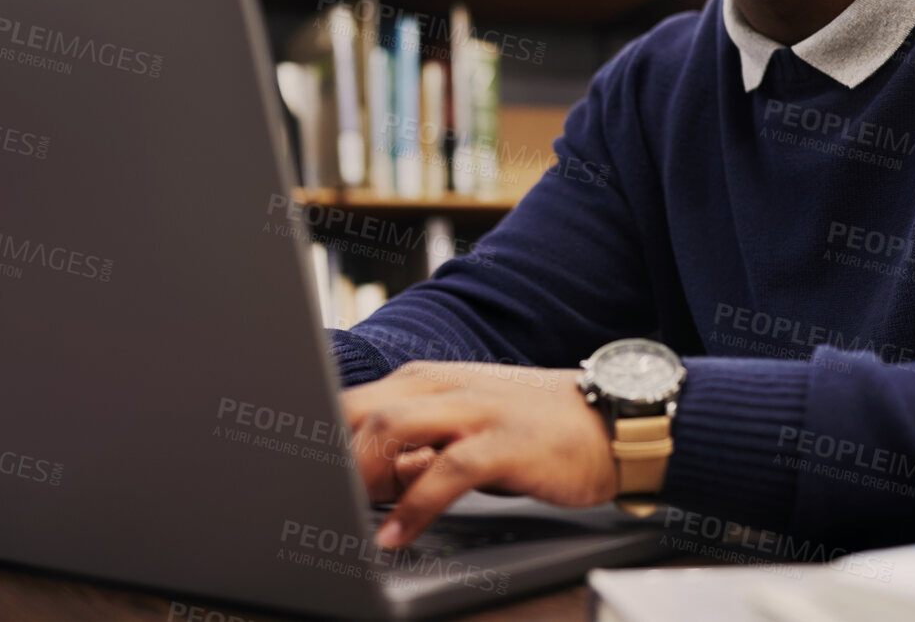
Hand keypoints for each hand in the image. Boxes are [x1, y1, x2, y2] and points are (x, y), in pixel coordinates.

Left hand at [340, 360, 616, 549]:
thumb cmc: (534, 428)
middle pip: (361, 409)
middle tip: (316, 498)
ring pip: (393, 428)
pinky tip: (396, 534)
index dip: (321, 438)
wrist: (609, 423)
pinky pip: (446, 472)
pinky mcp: (503, 443)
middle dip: (330, 454)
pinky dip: (413, 505)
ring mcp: (475, 411)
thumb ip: (418, 445)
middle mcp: (445, 387)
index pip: (354, 400)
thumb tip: (368, 477)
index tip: (304, 479)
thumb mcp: (465, 427)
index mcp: (428, 381)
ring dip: (360, 473)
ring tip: (342, 512)